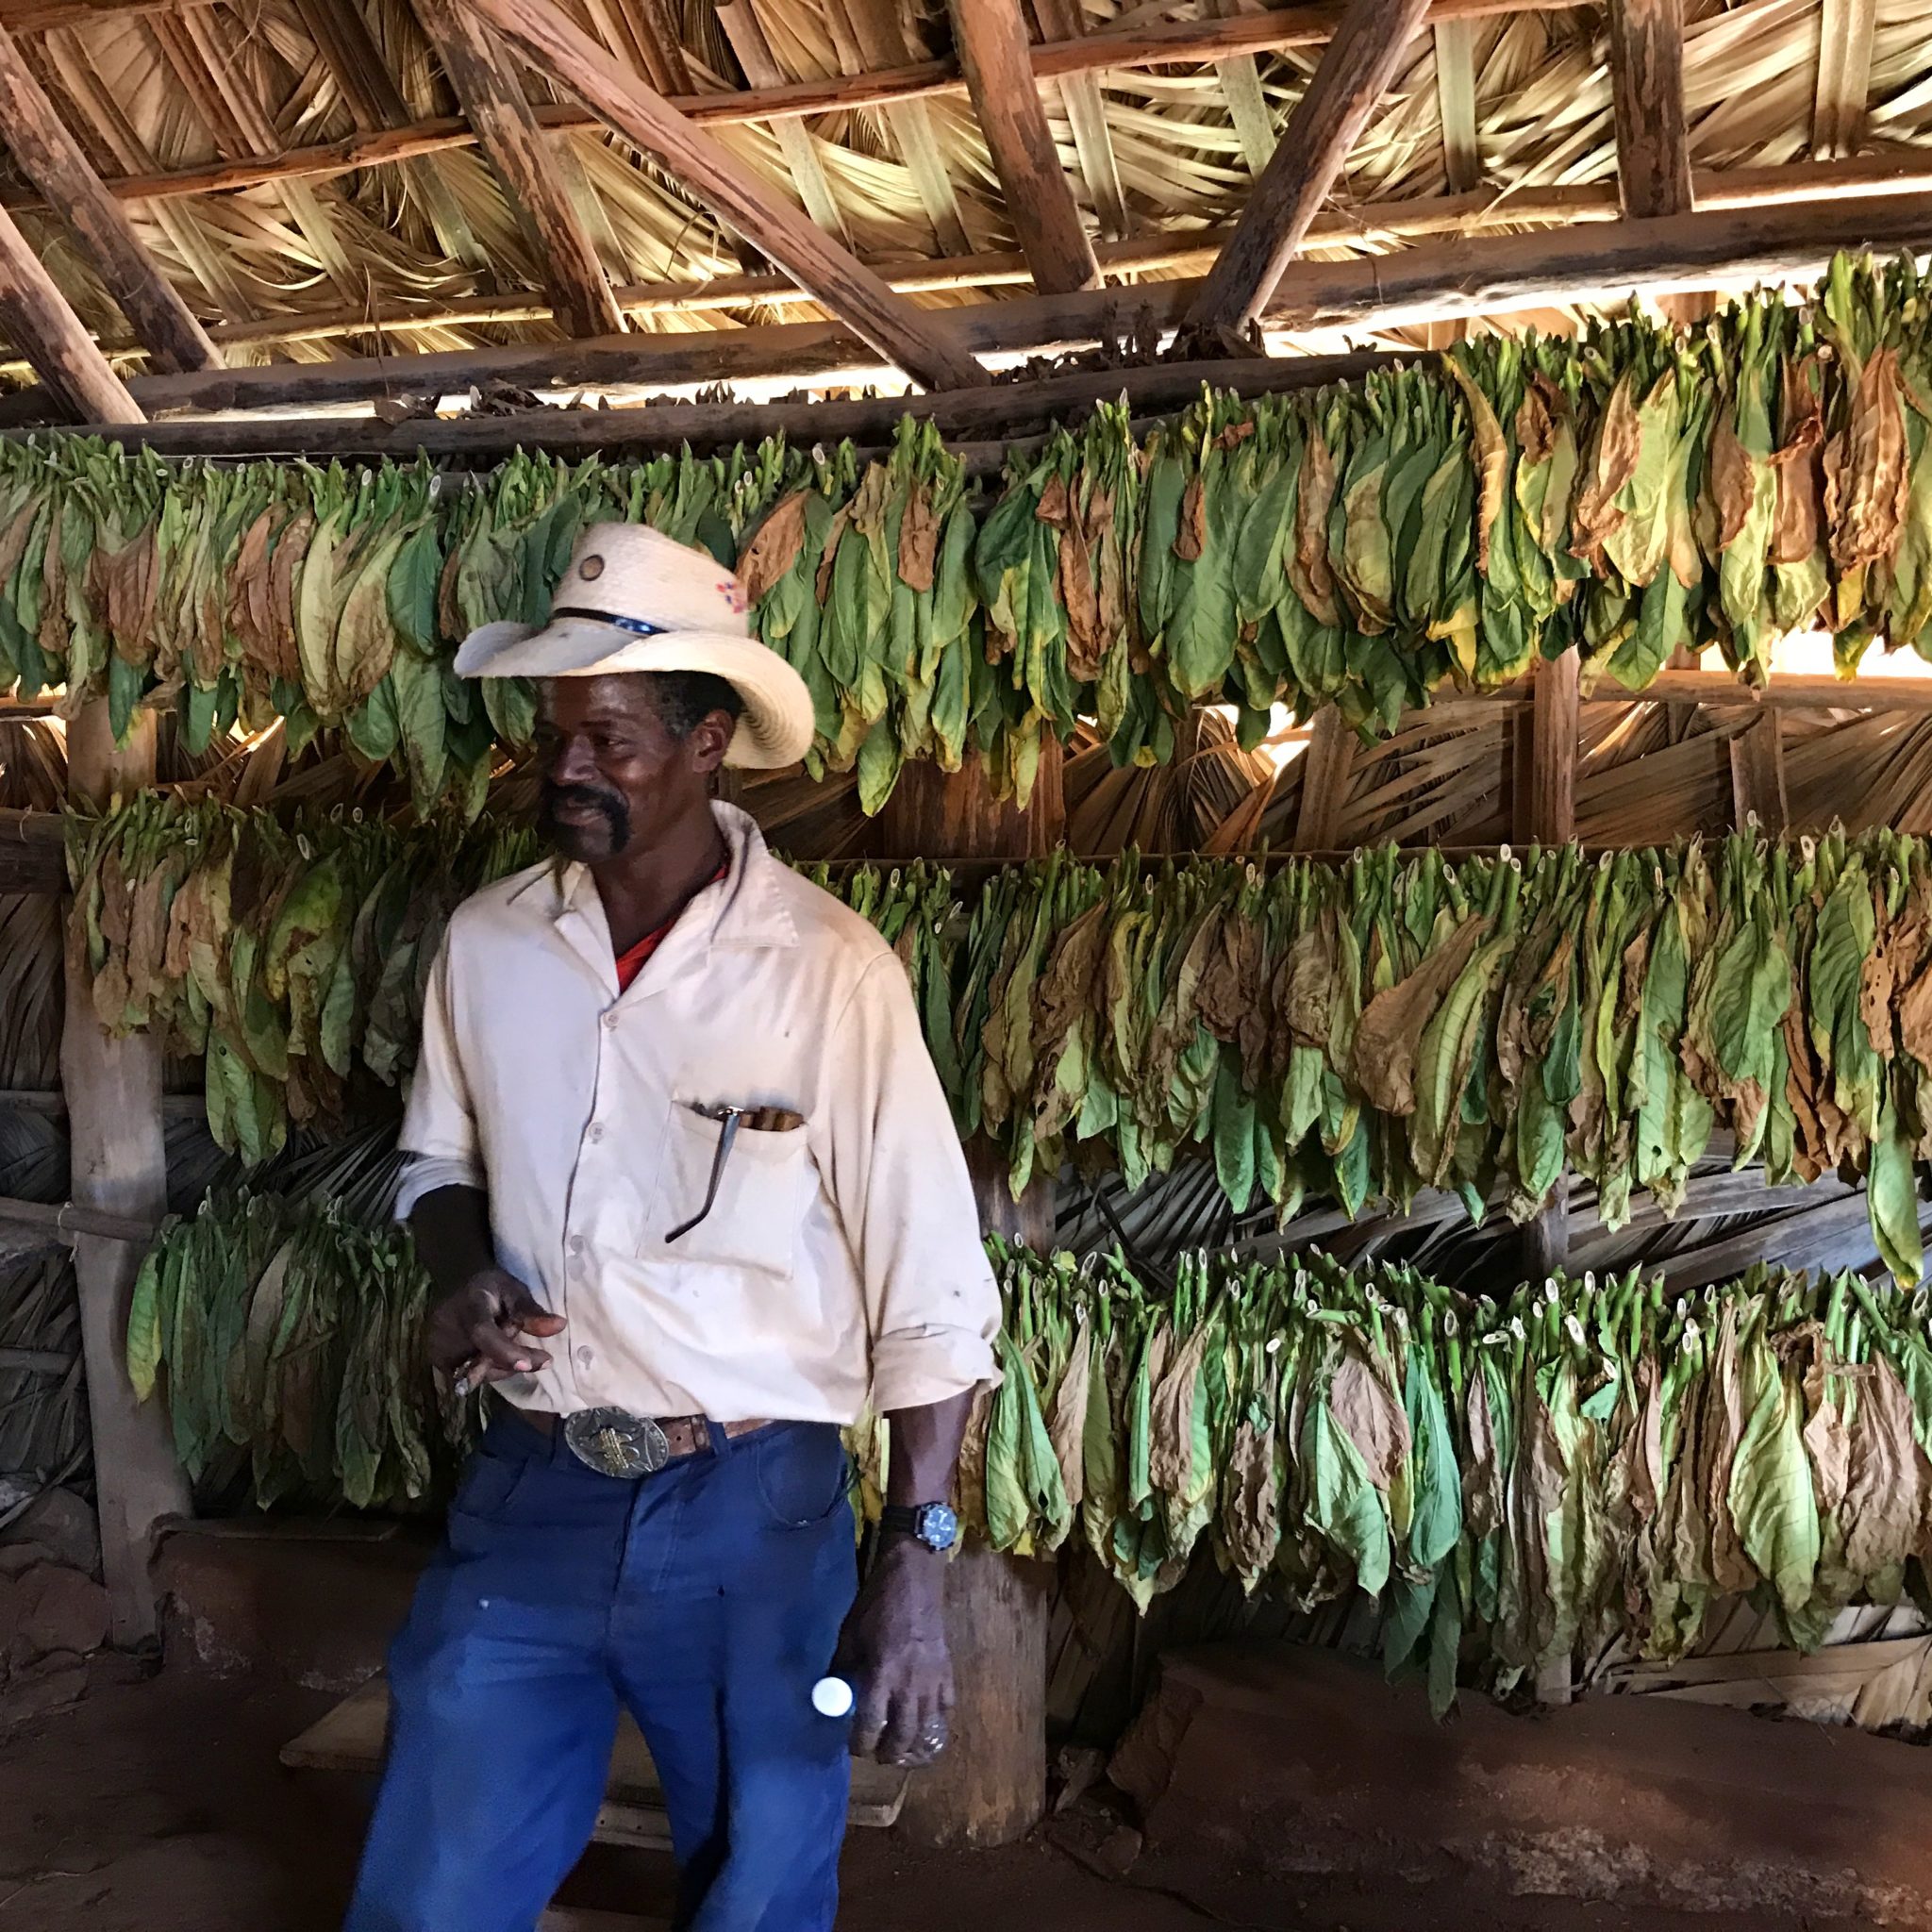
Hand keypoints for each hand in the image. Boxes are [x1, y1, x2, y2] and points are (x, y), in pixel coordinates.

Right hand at [428, 1267, 565, 1390]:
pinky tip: (496, 1356)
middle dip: (513, 1362)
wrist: (455, 1285)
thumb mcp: (514, 1289)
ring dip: (501, 1367)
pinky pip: (468, 1376)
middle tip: (540, 1358)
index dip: (505, 1351)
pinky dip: (487, 1370)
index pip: (483, 1333)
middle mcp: (446, 1328)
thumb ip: (532, 1311)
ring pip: (477, 1373)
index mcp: (469, 1304)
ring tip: (512, 1349)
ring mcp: (437, 1346)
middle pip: (482, 1359)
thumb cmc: (489, 1287)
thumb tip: (559, 1326)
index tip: (528, 1364)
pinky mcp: (435, 1360)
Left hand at [833, 1536, 953, 1767]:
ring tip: (902, 1750)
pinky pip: (946, 1709)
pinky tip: (927, 1726)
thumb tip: (832, 1694)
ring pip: (927, 1729)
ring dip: (913, 1746)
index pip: (869, 1725)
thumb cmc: (876, 1605)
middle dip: (888, 1753)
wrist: (913, 1579)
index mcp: (881, 1674)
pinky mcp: (947, 1672)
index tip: (853, 1746)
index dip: (859, 1744)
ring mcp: (932, 1680)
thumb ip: (843, 1668)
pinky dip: (937, 1724)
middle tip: (878, 1754)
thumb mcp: (849, 1636)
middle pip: (902, 1736)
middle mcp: (909, 1684)